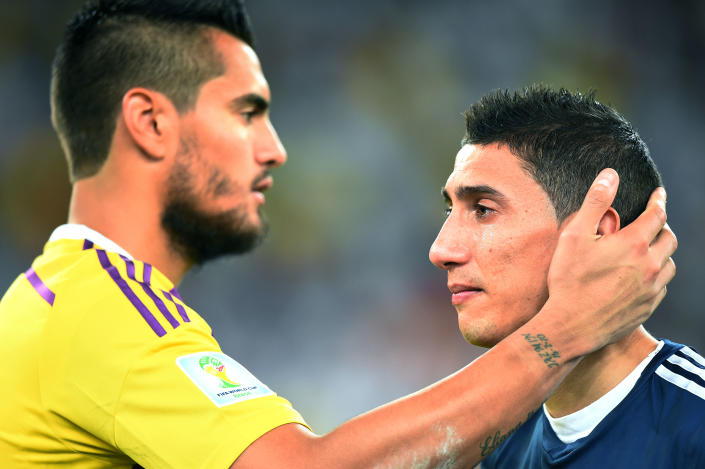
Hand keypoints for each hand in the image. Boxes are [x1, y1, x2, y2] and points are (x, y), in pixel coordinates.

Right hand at [545, 168, 676, 355]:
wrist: (572, 326)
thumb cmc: (569, 280)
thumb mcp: (575, 235)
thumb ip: (595, 203)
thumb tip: (610, 175)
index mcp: (634, 243)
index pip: (658, 214)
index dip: (659, 201)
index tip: (659, 194)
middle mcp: (650, 264)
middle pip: (669, 238)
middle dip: (662, 226)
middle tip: (651, 223)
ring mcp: (652, 288)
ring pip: (669, 263)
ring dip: (662, 252)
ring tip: (648, 251)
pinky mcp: (648, 307)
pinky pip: (662, 286)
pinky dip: (656, 276)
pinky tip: (641, 277)